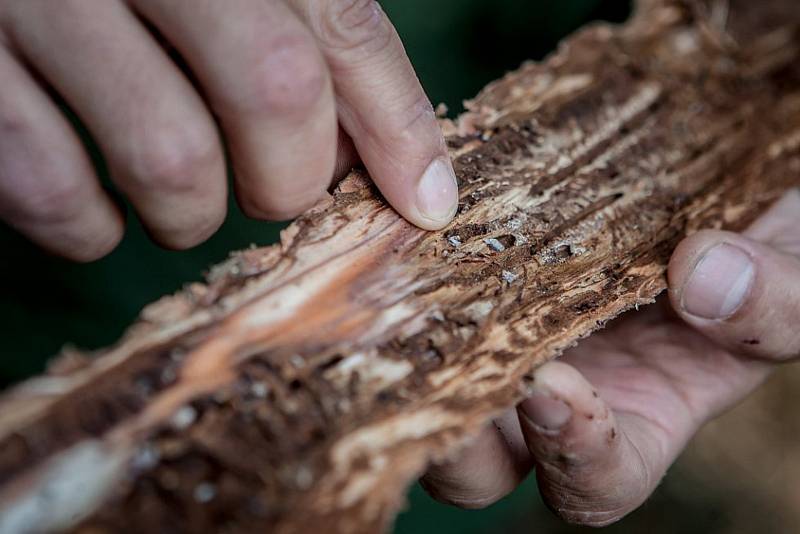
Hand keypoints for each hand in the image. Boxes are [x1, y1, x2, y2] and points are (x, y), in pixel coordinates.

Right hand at [0, 0, 457, 260]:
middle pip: (275, 92)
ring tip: (184, 208)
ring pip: (171, 159)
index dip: (397, 125)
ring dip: (193, 217)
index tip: (427, 204)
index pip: (343, 24)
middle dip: (291, 180)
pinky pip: (52, 188)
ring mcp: (39, 0)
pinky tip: (98, 218)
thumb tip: (383, 157)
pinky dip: (89, 230)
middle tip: (274, 194)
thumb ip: (297, 33)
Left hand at [420, 189, 799, 525]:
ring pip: (440, 373)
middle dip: (453, 434)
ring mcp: (517, 327)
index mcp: (641, 418)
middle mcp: (566, 385)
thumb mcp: (794, 275)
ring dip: (420, 346)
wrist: (718, 174)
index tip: (553, 387)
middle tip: (439, 364)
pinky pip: (438, 283)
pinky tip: (417, 215)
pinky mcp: (485, 266)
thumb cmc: (764, 243)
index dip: (572, 458)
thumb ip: (775, 298)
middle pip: (482, 455)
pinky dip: (423, 263)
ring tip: (412, 292)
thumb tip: (703, 280)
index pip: (594, 483)